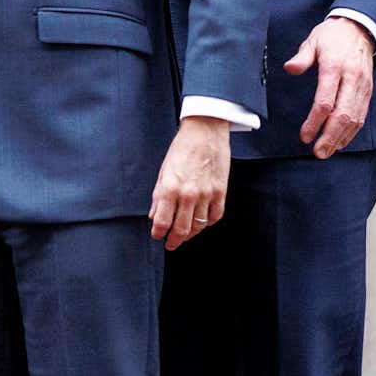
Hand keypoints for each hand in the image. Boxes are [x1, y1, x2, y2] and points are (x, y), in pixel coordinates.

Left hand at [149, 116, 229, 250]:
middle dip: (174, 241)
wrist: (205, 131)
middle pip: (181, 229)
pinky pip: (215, 216)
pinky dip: (208, 223)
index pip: (162, 222)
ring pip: (199, 226)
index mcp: (170, 188)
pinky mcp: (221, 191)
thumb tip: (154, 216)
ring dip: (190, 234)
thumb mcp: (164, 171)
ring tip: (185, 235)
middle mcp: (188, 194)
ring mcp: (207, 194)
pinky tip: (202, 222)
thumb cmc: (182, 148)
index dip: (158, 233)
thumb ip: (159, 196)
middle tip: (170, 244)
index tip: (157, 236)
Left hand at [283, 16, 375, 159]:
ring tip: (327, 151)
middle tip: (318, 152)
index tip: (304, 135)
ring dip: (341, 138)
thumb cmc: (333, 36)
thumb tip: (289, 68)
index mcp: (335, 66)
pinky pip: (362, 115)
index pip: (325, 101)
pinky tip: (341, 141)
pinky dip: (352, 131)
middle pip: (342, 115)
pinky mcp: (368, 91)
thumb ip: (302, 57)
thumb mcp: (313, 40)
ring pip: (354, 118)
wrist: (360, 28)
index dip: (314, 122)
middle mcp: (351, 78)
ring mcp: (362, 86)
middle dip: (329, 137)